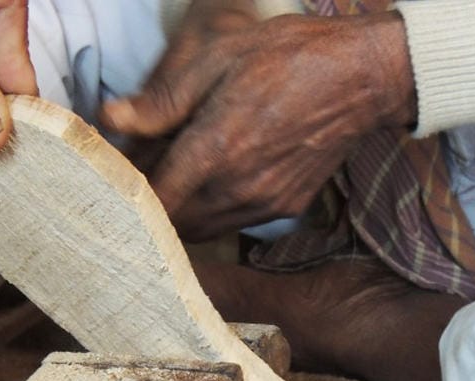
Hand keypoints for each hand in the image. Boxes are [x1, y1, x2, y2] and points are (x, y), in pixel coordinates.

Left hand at [102, 10, 417, 240]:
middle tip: (146, 167)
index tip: (116, 177)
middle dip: (151, 201)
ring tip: (178, 170)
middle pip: (171, 220)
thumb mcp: (217, 61)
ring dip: (180, 209)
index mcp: (216, 149)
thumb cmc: (288, 57)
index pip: (152, 199)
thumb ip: (162, 102)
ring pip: (200, 228)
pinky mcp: (284, 208)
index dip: (127, 193)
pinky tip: (215, 175)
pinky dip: (212, 209)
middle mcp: (238, 187)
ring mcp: (264, 203)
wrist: (363, 77)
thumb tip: (111, 119)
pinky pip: (231, 222)